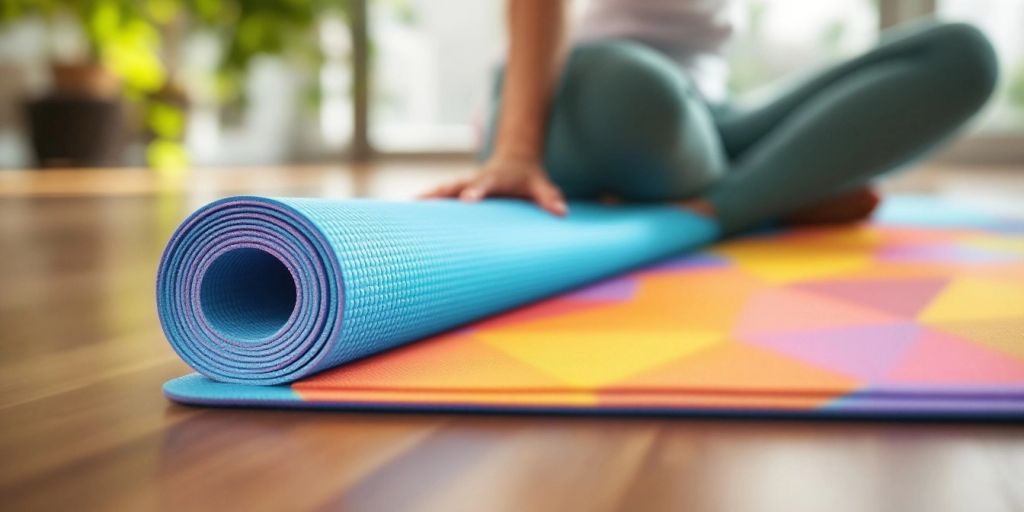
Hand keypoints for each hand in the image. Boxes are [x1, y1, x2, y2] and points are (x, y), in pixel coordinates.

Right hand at [420, 157, 567, 215]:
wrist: (516, 159)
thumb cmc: (528, 177)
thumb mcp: (541, 185)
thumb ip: (549, 197)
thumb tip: (561, 212)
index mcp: (495, 178)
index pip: (484, 184)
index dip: (476, 191)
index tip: (466, 200)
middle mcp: (476, 179)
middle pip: (454, 184)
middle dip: (438, 193)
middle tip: (419, 201)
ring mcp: (464, 183)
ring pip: (442, 189)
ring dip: (425, 197)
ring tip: (405, 207)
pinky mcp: (458, 189)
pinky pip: (440, 195)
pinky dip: (425, 202)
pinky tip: (407, 211)